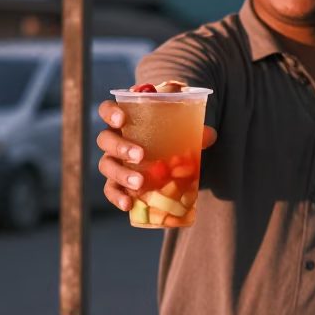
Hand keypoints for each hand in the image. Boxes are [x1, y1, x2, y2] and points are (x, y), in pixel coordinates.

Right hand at [96, 100, 216, 211]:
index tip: (122, 119)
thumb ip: (194, 127)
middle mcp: (115, 139)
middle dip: (120, 147)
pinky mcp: (118, 182)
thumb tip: (209, 135)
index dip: (110, 113)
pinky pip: (111, 189)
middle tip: (140, 155)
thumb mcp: (181, 125)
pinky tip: (127, 205)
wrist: (169, 153)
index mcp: (126, 119)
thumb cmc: (169, 132)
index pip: (107, 110)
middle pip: (105, 140)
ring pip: (106, 165)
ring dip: (121, 174)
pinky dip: (117, 197)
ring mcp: (114, 161)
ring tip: (139, 183)